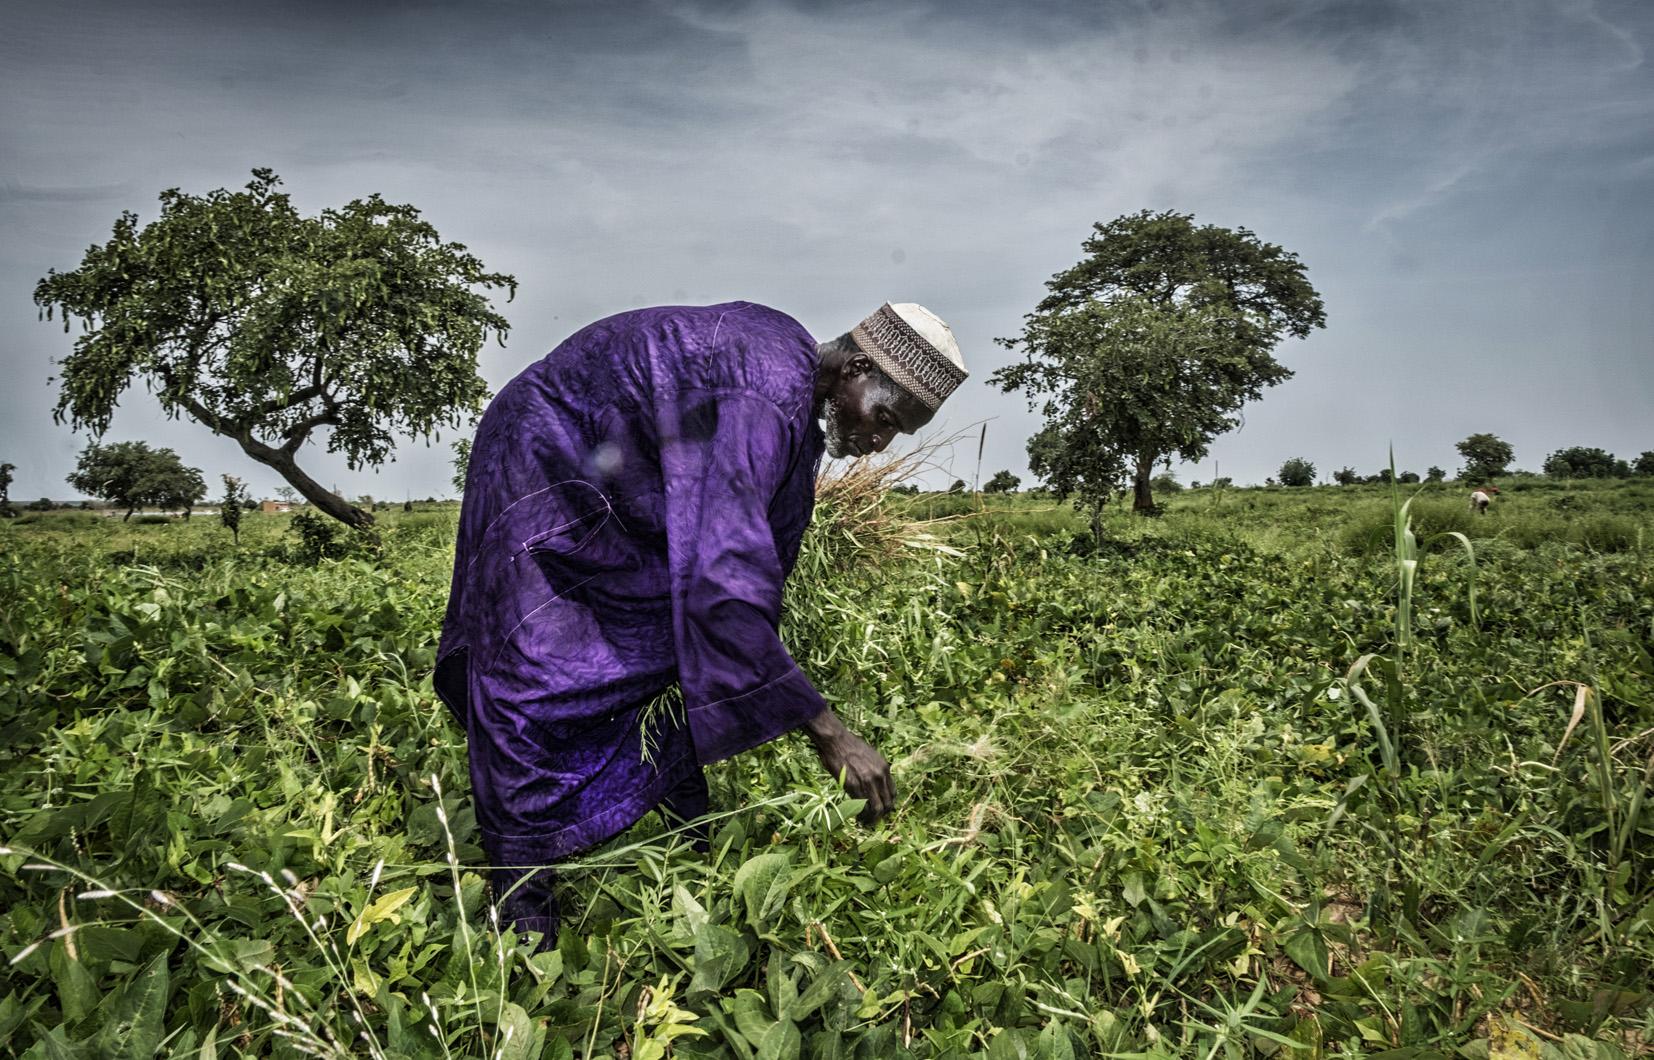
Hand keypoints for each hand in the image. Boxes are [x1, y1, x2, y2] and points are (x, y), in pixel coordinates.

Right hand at [803, 709, 894, 823]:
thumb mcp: (871, 756)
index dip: (888, 804)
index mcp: (884, 768)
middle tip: (875, 821)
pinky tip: (857, 817)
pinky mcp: (852, 785)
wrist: (837, 740)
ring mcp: (866, 781)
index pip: (892, 793)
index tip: (883, 810)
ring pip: (875, 808)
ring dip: (872, 818)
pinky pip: (861, 805)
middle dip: (881, 815)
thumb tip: (877, 785)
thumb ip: (877, 770)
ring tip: (866, 823)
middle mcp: (878, 776)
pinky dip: (860, 814)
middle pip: (886, 803)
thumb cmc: (851, 746)